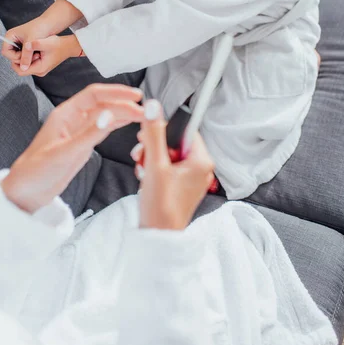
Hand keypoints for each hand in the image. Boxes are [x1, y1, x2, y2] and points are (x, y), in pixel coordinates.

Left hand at [1, 84, 143, 212]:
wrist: (25, 192)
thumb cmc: (37, 171)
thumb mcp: (65, 153)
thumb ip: (89, 134)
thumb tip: (110, 115)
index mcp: (65, 114)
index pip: (94, 94)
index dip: (116, 92)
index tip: (136, 96)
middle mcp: (73, 119)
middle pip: (103, 104)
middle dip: (124, 104)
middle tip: (145, 110)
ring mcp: (78, 131)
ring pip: (105, 115)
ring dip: (123, 113)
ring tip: (143, 115)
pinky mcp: (82, 144)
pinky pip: (103, 128)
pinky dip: (118, 124)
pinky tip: (130, 122)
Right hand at [2, 17, 51, 69]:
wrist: (50, 24)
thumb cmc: (40, 29)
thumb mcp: (31, 43)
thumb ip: (26, 56)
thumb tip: (22, 69)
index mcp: (10, 36)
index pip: (5, 52)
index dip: (14, 57)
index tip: (25, 56)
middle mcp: (12, 40)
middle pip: (11, 56)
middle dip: (21, 58)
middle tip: (32, 56)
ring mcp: (18, 43)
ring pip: (18, 56)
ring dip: (26, 58)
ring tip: (36, 55)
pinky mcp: (24, 46)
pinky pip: (24, 55)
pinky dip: (29, 56)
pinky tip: (37, 54)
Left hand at [10, 35, 81, 77]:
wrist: (69, 47)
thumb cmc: (58, 45)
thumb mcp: (44, 43)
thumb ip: (33, 45)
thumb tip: (24, 46)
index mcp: (39, 68)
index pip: (20, 71)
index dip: (15, 62)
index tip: (18, 51)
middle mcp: (39, 72)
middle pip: (22, 69)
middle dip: (20, 59)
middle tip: (24, 48)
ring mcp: (41, 70)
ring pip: (26, 66)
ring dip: (25, 57)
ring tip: (30, 48)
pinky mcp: (42, 66)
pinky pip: (31, 63)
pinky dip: (29, 57)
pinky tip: (34, 49)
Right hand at [132, 100, 214, 230]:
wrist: (158, 238)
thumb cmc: (161, 206)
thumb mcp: (155, 165)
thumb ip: (154, 134)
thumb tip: (153, 106)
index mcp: (202, 160)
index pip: (185, 129)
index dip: (164, 129)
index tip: (148, 135)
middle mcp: (201, 167)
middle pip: (174, 141)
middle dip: (154, 146)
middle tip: (142, 155)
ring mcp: (191, 177)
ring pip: (168, 153)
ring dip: (151, 157)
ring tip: (143, 169)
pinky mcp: (181, 185)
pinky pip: (167, 166)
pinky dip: (154, 168)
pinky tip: (145, 177)